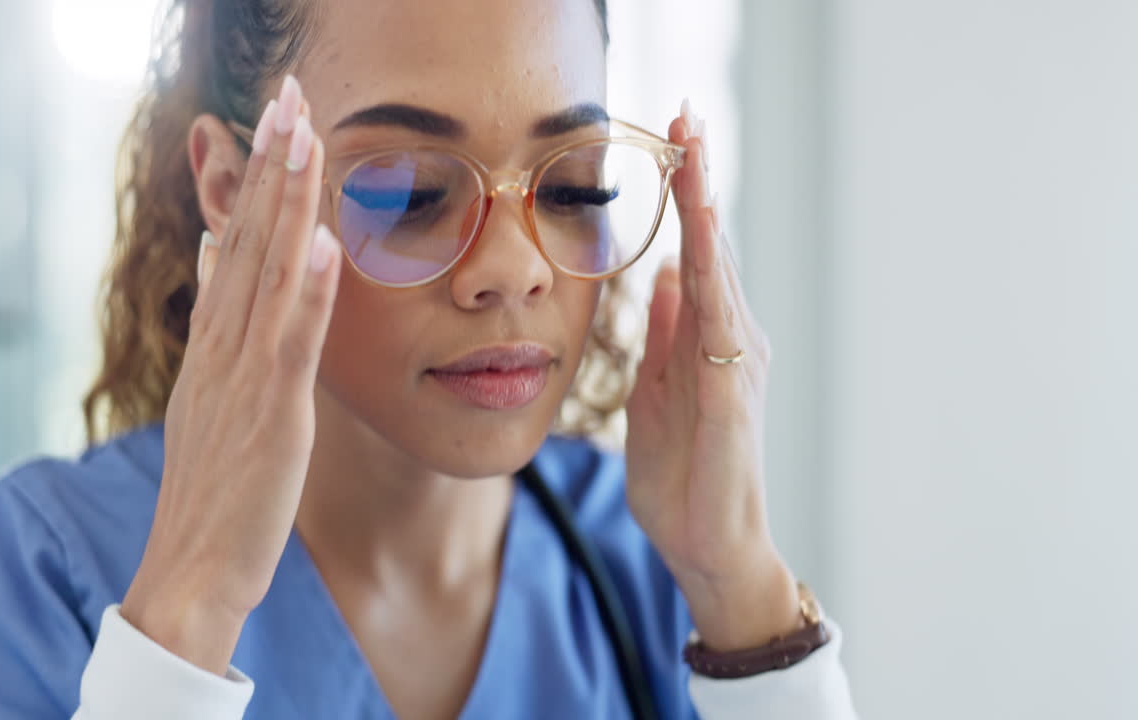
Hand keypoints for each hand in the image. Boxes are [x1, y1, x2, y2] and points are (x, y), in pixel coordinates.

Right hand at [120, 77, 339, 673]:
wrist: (191, 570)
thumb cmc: (214, 488)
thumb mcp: (211, 393)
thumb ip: (219, 324)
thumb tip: (217, 255)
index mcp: (214, 343)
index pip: (236, 243)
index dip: (256, 178)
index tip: (273, 118)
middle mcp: (222, 347)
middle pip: (248, 240)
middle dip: (270, 164)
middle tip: (287, 92)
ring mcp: (243, 377)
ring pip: (267, 274)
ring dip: (286, 201)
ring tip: (300, 132)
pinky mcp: (273, 414)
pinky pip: (291, 344)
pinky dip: (307, 291)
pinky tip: (323, 241)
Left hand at [624, 102, 799, 649]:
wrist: (708, 545)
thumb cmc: (683, 475)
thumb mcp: (657, 392)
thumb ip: (663, 335)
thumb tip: (662, 277)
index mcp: (708, 339)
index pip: (697, 253)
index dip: (686, 196)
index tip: (675, 139)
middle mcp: (732, 339)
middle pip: (713, 245)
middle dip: (700, 179)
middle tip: (687, 113)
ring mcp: (737, 362)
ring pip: (720, 269)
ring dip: (705, 207)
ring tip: (694, 146)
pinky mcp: (732, 392)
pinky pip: (719, 320)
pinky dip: (713, 271)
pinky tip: (700, 232)